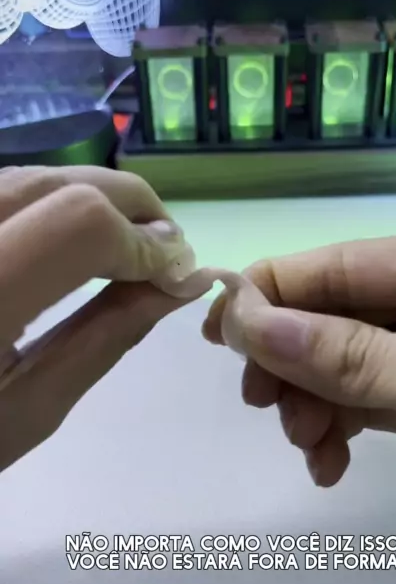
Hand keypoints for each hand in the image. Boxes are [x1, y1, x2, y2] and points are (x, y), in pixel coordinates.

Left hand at [0, 165, 191, 472]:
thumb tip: (182, 281)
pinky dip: (47, 204)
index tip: (178, 274)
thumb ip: (111, 335)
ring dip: (90, 200)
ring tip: (123, 247)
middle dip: (130, 207)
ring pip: (24, 175)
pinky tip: (67, 240)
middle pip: (56, 181)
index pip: (78, 224)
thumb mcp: (33, 409)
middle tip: (164, 251)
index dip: (143, 241)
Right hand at [203, 231, 395, 490]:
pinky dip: (343, 429)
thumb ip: (359, 357)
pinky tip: (328, 464)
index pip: (343, 265)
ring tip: (308, 445)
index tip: (214, 331)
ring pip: (350, 366)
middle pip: (340, 317)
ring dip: (313, 405)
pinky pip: (375, 404)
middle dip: (294, 363)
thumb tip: (252, 326)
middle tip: (261, 401)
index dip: (272, 292)